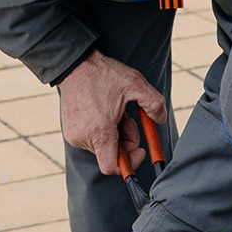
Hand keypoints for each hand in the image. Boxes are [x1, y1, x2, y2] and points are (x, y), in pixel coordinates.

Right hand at [58, 49, 166, 174]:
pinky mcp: (70, 131)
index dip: (130, 164)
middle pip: (112, 155)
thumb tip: (161, 119)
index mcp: (100, 131)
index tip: (140, 150)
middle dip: (127, 141)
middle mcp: (83, 137)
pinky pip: (93, 140)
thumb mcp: (136, 83)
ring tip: (116, 112)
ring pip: (103, 147)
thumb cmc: (104, 74)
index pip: (111, 167)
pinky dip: (103, 131)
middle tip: (130, 121)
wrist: (75, 65)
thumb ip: (154, 103)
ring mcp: (74, 135)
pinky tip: (105, 112)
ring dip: (116, 134)